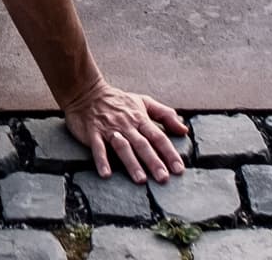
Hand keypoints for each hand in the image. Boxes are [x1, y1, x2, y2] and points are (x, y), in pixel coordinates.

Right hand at [65, 78, 188, 181]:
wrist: (87, 91)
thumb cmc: (119, 100)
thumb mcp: (144, 102)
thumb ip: (165, 115)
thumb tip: (184, 130)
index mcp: (140, 118)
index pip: (158, 137)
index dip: (169, 152)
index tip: (178, 169)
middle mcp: (127, 125)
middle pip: (143, 144)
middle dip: (154, 161)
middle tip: (163, 178)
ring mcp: (109, 129)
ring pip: (123, 147)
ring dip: (132, 163)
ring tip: (141, 179)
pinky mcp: (93, 133)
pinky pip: (98, 148)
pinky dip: (102, 160)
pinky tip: (106, 174)